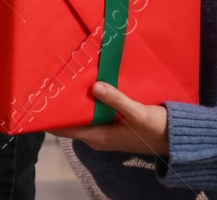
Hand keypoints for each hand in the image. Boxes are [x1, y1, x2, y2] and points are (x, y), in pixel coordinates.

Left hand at [51, 82, 169, 156]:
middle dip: (60, 103)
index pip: (65, 128)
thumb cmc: (157, 128)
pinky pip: (93, 112)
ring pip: (82, 115)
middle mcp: (97, 136)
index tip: (38, 98)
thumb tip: (94, 86)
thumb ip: (116, 100)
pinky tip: (86, 83)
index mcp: (99, 137)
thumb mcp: (138, 113)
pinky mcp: (112, 124)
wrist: (178, 139)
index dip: (50, 116)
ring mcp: (104, 131)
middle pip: (70, 120)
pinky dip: (88, 100)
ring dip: (74, 100)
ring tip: (63, 76)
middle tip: (49, 79)